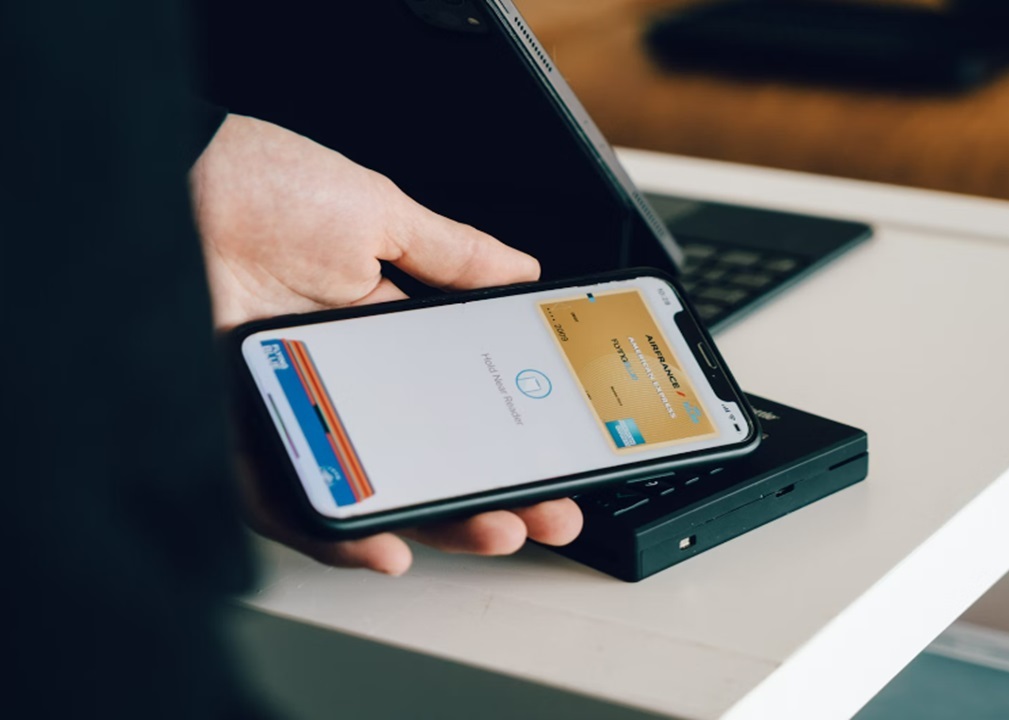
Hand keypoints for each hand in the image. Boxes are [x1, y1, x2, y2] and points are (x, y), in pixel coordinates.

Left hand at [192, 114, 581, 573]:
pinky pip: (289, 500)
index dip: (511, 436)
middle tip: (546, 514)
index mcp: (379, 334)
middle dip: (495, 492)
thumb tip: (521, 273)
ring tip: (494, 529)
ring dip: (436, 520)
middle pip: (429, 457)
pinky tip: (385, 545)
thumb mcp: (379, 214)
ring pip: (371, 489)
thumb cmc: (260, 185)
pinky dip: (334, 531)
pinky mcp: (243, 433)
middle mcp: (341, 381)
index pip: (459, 402)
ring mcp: (295, 411)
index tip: (560, 457)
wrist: (169, 175)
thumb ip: (453, 253)